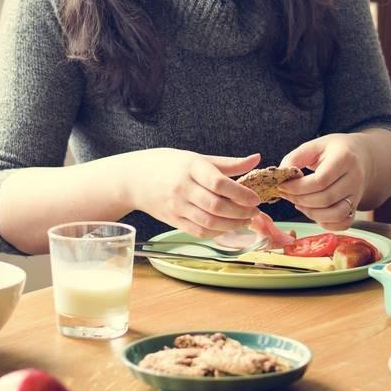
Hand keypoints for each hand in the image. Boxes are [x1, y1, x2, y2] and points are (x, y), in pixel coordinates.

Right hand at [126, 149, 261, 238]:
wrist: (134, 179)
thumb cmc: (167, 165)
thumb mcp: (195, 158)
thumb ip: (227, 163)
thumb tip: (256, 159)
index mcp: (190, 167)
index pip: (218, 182)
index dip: (241, 193)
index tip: (255, 198)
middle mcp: (182, 188)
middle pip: (216, 206)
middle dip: (240, 212)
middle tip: (254, 211)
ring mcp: (176, 206)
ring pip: (209, 222)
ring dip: (232, 225)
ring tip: (244, 220)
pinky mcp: (173, 220)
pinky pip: (199, 231)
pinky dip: (217, 232)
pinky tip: (227, 227)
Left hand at [276, 134, 368, 229]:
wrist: (361, 156)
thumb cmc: (332, 150)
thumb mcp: (313, 146)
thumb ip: (294, 158)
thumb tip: (281, 174)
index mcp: (344, 158)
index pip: (320, 180)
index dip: (298, 187)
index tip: (282, 185)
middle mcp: (355, 178)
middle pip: (326, 198)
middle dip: (300, 199)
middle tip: (285, 194)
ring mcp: (357, 195)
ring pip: (336, 214)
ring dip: (311, 213)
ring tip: (298, 203)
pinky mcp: (356, 207)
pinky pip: (343, 223)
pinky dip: (326, 223)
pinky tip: (312, 212)